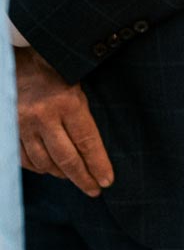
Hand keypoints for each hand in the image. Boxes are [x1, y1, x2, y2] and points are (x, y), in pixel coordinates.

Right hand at [16, 47, 113, 195]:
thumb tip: (95, 151)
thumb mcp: (78, 85)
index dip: (98, 165)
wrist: (18, 59)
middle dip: (83, 178)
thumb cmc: (55, 70)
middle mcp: (44, 116)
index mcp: (67, 103)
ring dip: (61, 174)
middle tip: (94, 190)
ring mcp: (23, 124)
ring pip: (45, 163)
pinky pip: (25, 159)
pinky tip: (50, 169)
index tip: (107, 181)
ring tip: (73, 178)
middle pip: (67, 159)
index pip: (87, 143)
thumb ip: (84, 116)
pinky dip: (39, 168)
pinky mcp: (8, 129)